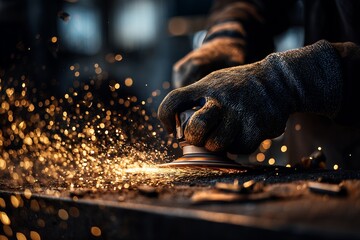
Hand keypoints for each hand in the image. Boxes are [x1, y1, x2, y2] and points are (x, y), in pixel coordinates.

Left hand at [159, 40, 341, 153]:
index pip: (174, 101)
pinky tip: (243, 133)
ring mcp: (239, 114)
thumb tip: (179, 129)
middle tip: (201, 137)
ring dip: (218, 145)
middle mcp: (220, 99)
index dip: (165, 118)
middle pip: (195, 130)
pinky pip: (238, 149)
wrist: (279, 81)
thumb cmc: (240, 86)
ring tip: (225, 135)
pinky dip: (238, 146)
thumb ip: (198, 100)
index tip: (172, 131)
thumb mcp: (216, 82)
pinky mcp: (256, 128)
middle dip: (195, 139)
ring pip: (215, 145)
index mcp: (206, 86)